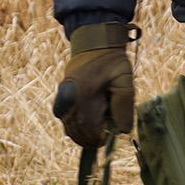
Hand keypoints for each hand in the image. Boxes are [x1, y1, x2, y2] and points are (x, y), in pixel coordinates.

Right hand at [52, 22, 136, 147]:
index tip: (109, 135)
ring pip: (71, 132)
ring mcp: (61, 102)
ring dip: (86, 134)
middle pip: (79, 134)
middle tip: (106, 129)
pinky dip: (77, 128)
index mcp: (84, 95)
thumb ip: (125, 105)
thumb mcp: (125, 79)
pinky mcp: (59, 103)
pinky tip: (89, 121)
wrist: (93, 46)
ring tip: (99, 121)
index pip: (90, 130)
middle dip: (94, 137)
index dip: (101, 138)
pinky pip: (66, 124)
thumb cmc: (112, 63)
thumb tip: (123, 131)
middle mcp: (68, 101)